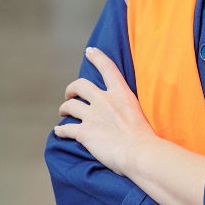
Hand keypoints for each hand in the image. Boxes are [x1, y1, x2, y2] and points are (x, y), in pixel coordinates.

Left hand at [54, 47, 157, 176]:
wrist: (140, 153)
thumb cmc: (145, 138)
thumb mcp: (139, 113)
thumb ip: (127, 108)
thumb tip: (123, 115)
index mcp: (121, 94)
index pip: (107, 68)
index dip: (97, 57)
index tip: (89, 51)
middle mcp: (104, 101)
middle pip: (80, 85)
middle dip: (71, 89)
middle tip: (70, 95)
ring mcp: (93, 116)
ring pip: (69, 106)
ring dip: (64, 108)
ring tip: (63, 112)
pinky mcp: (84, 132)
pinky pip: (66, 129)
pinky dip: (60, 130)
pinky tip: (58, 131)